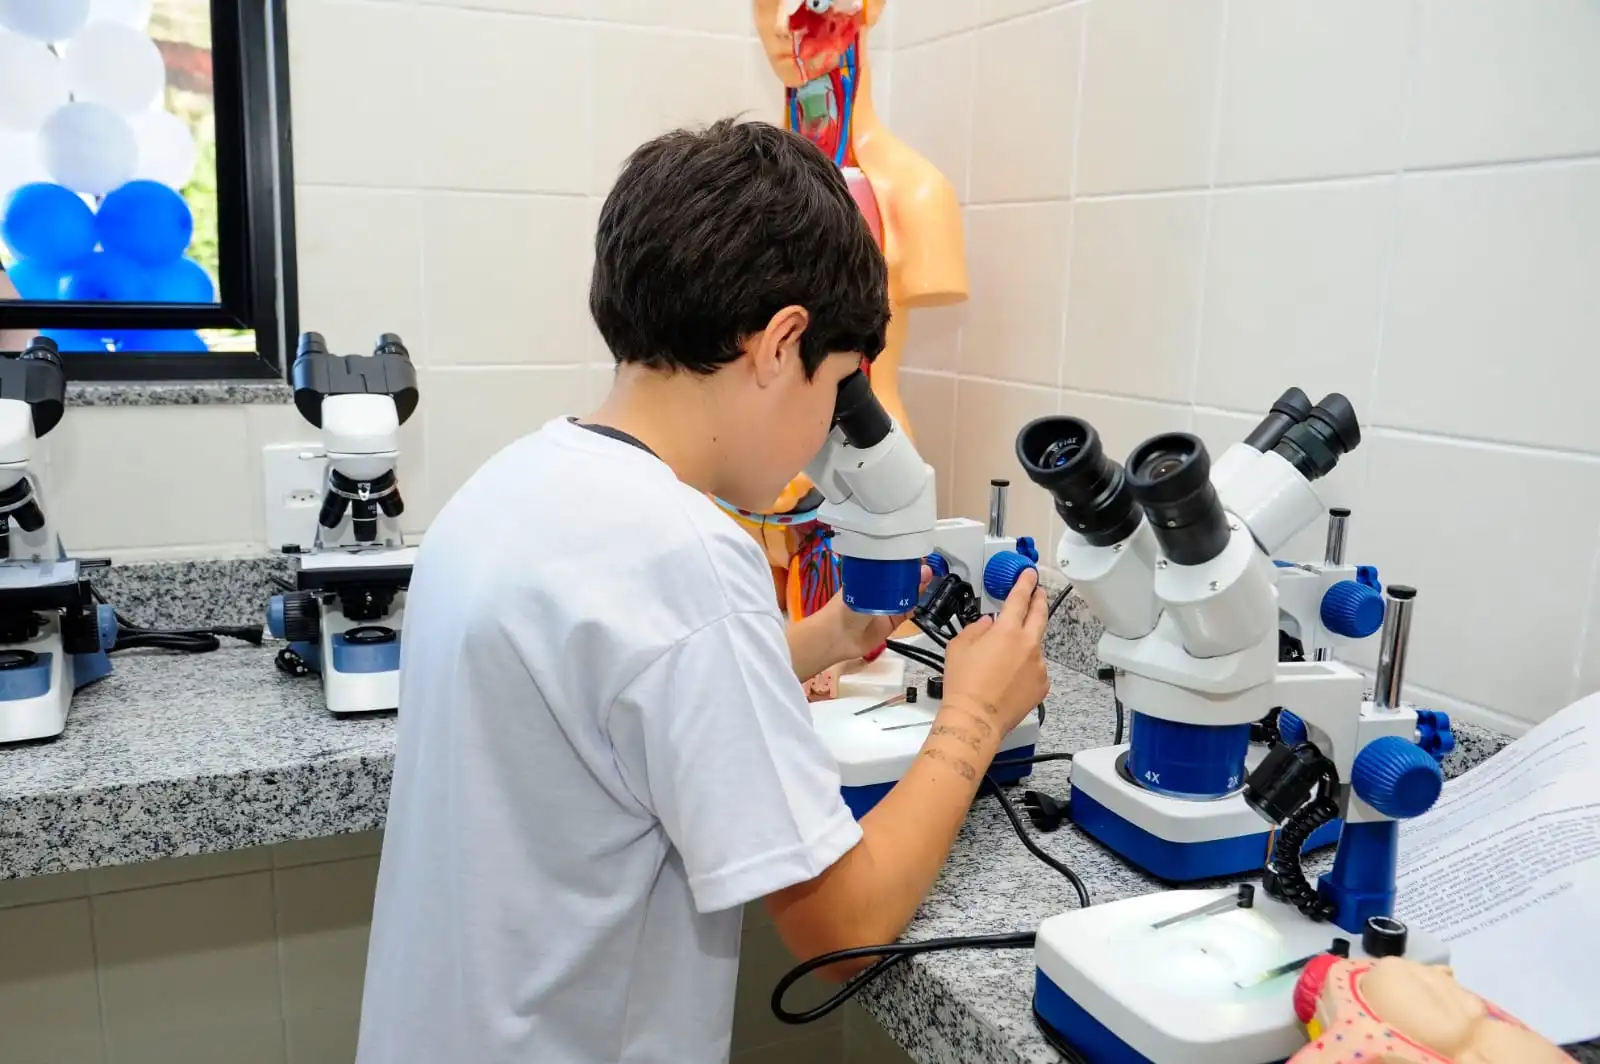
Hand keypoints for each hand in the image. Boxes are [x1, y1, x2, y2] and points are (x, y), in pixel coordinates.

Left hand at [820, 563, 932, 662]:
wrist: (839, 637)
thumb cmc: (845, 607)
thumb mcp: (865, 587)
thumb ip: (887, 581)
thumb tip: (900, 571)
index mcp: (870, 576)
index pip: (891, 564)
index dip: (904, 559)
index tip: (916, 552)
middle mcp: (880, 590)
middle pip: (902, 578)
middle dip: (914, 572)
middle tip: (926, 565)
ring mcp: (888, 606)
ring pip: (907, 594)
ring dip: (918, 586)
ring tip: (927, 577)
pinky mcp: (894, 621)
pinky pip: (908, 611)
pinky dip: (915, 604)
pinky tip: (922, 596)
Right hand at [940, 568, 1048, 735]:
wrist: (976, 719)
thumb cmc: (963, 684)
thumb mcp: (959, 646)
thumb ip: (977, 628)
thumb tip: (988, 624)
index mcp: (1007, 631)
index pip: (1020, 598)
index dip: (1025, 583)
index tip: (1029, 574)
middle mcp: (1028, 645)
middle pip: (1040, 615)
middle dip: (1039, 600)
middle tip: (1038, 593)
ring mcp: (1039, 666)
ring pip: (1035, 646)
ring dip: (1025, 644)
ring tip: (1004, 660)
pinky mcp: (1042, 685)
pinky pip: (1036, 669)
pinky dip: (1026, 668)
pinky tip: (1009, 679)